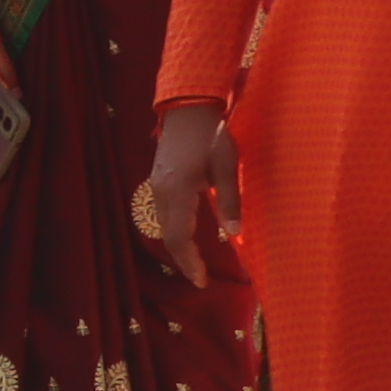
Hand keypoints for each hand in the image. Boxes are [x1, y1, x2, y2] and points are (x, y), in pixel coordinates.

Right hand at [142, 102, 234, 289]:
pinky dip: (174, 231)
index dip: (190, 261)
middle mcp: (161, 191)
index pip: (179, 236)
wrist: (187, 110)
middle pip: (167, 235)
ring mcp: (156, 185)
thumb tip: (234, 234)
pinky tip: (188, 236)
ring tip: (195, 263)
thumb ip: (229, 201)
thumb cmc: (212, 136)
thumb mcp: (228, 167)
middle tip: (200, 280)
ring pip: (162, 225)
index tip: (202, 281)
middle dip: (183, 260)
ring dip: (178, 247)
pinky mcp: (158, 180)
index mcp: (179, 190)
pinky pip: (162, 214)